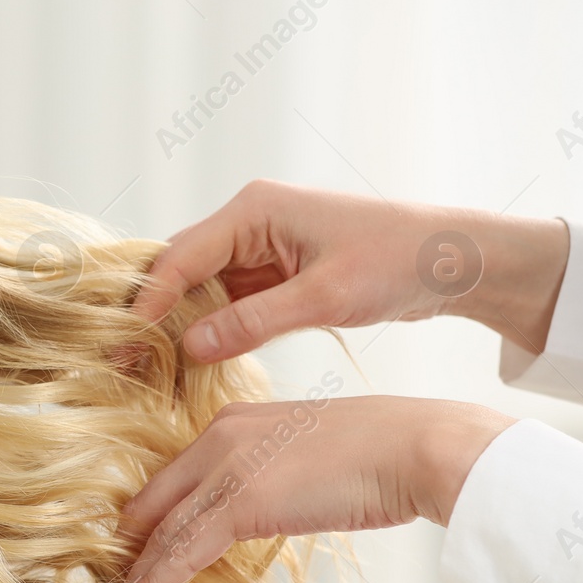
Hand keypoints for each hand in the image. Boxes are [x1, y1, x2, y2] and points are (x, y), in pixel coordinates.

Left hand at [97, 395, 516, 582]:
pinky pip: (180, 554)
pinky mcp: (239, 500)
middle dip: (125, 557)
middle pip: (152, 507)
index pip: (171, 484)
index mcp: (230, 424)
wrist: (419, 447)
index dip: (146, 527)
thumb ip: (274, 477)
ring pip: (159, 536)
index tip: (127, 563)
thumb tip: (267, 508)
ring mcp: (224, 468)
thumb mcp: (310, 457)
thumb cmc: (385, 453)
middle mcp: (216, 439)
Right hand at [129, 179, 570, 361]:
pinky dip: (210, 330)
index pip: (180, 257)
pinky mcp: (274, 273)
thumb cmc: (400, 261)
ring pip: (199, 288)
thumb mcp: (325, 297)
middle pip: (179, 269)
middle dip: (153, 315)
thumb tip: (189, 347)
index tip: (125, 345)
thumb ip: (253, 322)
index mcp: (254, 210)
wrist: (456, 259)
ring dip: (179, 326)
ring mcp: (260, 248)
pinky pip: (226, 301)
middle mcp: (248, 223)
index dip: (148, 302)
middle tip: (126, 364)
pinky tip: (195, 364)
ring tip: (152, 371)